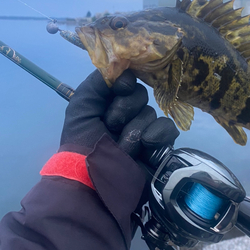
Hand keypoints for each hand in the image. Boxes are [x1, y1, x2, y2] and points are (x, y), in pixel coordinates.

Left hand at [60, 69, 179, 162]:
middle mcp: (127, 116)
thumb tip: (123, 66)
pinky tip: (145, 147)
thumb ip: (98, 82)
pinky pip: (168, 128)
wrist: (94, 183)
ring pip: (151, 113)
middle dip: (124, 111)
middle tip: (111, 127)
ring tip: (122, 147)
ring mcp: (145, 131)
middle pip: (141, 96)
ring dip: (135, 130)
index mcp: (108, 105)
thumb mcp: (82, 107)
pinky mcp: (160, 147)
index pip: (127, 82)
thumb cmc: (83, 143)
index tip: (119, 89)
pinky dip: (156, 136)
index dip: (124, 83)